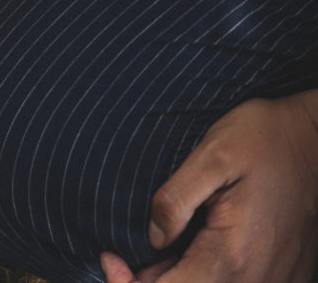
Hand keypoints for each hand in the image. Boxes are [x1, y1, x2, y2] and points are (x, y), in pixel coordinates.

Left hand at [100, 91, 317, 282]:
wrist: (316, 139)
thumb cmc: (263, 139)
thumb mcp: (211, 154)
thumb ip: (175, 200)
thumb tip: (153, 238)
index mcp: (233, 254)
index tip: (109, 256)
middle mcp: (256, 278)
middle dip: (149, 281)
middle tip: (123, 253)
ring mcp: (273, 280)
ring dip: (176, 278)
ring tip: (160, 246)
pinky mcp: (283, 275)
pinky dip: (203, 275)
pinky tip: (187, 250)